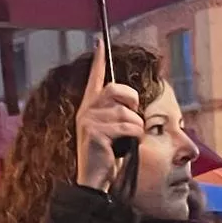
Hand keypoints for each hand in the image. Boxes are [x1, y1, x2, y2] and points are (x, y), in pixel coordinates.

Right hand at [74, 38, 143, 192]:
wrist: (94, 181)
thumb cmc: (105, 157)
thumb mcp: (110, 131)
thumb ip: (115, 114)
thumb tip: (132, 105)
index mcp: (89, 108)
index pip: (94, 78)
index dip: (98, 60)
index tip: (99, 41)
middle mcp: (86, 110)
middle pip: (117, 89)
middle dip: (131, 101)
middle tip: (132, 116)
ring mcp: (89, 120)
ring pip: (127, 113)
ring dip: (135, 128)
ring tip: (125, 141)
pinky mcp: (95, 132)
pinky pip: (128, 126)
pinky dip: (134, 137)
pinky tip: (124, 147)